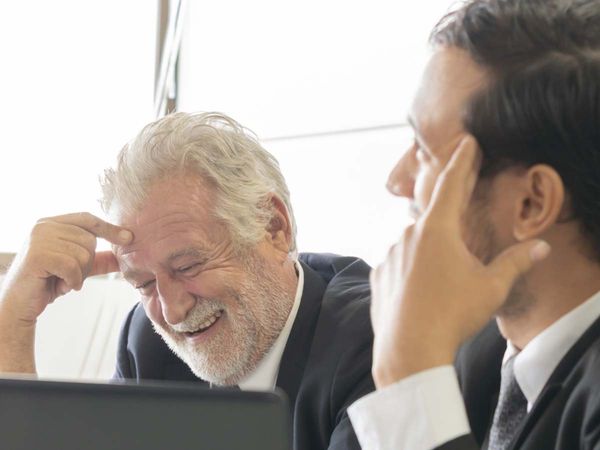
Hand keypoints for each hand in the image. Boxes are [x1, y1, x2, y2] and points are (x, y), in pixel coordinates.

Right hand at [0, 212, 132, 323]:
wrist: (19, 305)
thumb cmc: (47, 283)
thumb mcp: (77, 267)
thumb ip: (98, 258)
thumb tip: (123, 254)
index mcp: (52, 223)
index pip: (87, 219)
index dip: (109, 228)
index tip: (129, 238)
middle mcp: (43, 226)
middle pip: (89, 239)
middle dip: (87, 263)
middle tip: (71, 276)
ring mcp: (38, 239)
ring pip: (83, 254)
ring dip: (79, 274)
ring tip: (63, 280)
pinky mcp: (37, 255)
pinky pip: (72, 266)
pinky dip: (73, 280)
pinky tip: (61, 286)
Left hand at [370, 136, 550, 387]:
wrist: (408, 349)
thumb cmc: (452, 315)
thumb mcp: (490, 288)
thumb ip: (515, 263)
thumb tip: (541, 247)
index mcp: (437, 230)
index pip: (453, 184)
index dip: (462, 161)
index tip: (466, 141)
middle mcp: (408, 236)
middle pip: (434, 218)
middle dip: (449, 219)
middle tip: (461, 230)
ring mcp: (389, 255)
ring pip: (414, 245)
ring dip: (430, 254)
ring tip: (443, 283)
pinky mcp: (378, 275)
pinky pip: (398, 265)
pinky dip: (410, 271)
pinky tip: (421, 291)